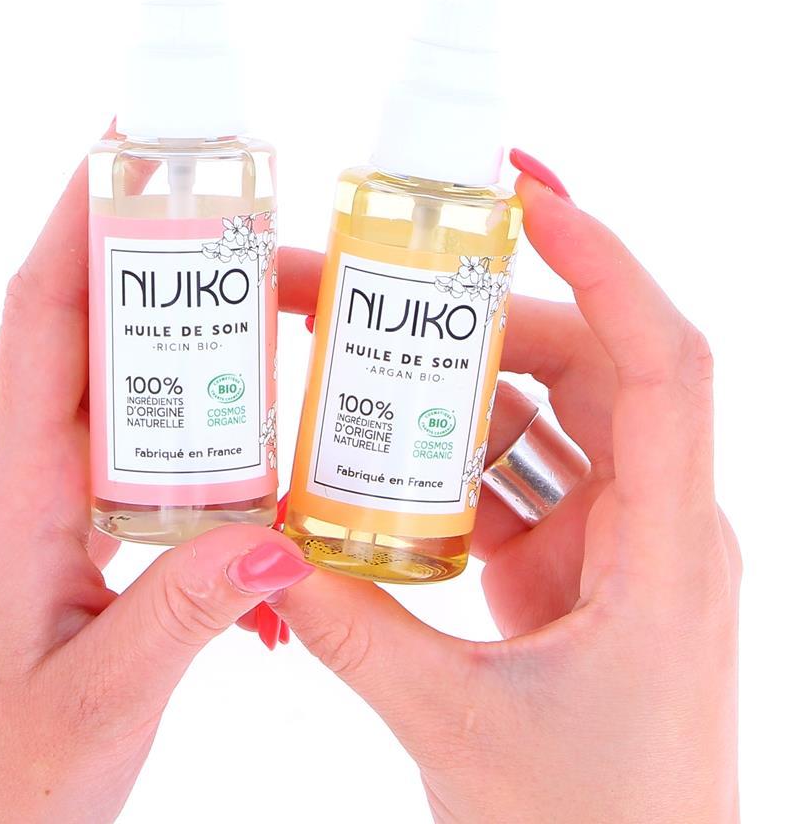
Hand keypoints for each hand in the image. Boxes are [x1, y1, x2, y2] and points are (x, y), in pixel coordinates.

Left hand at [0, 158, 312, 823]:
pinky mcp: (60, 533)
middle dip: (170, 266)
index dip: (77, 217)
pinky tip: (256, 487)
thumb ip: (189, 619)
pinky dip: (195, 442)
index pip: (39, 313)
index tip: (131, 144)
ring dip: (191, 353)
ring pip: (118, 389)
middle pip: (91, 329)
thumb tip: (286, 539)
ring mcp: (39, 500)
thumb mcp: (99, 706)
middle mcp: (20, 473)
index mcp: (13, 490)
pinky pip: (130, 454)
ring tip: (279, 336)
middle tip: (266, 240)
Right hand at [271, 153, 740, 822]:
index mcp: (667, 547)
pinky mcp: (567, 566)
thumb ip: (353, 632)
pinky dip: (442, 458)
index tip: (530, 198)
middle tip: (376, 280)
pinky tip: (373, 453)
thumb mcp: (459, 725)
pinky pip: (508, 478)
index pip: (664, 362)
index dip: (606, 264)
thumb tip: (257, 557)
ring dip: (450, 387)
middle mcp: (652, 521)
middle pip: (578, 369)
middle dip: (477, 318)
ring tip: (356, 349)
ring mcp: (609, 541)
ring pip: (535, 420)